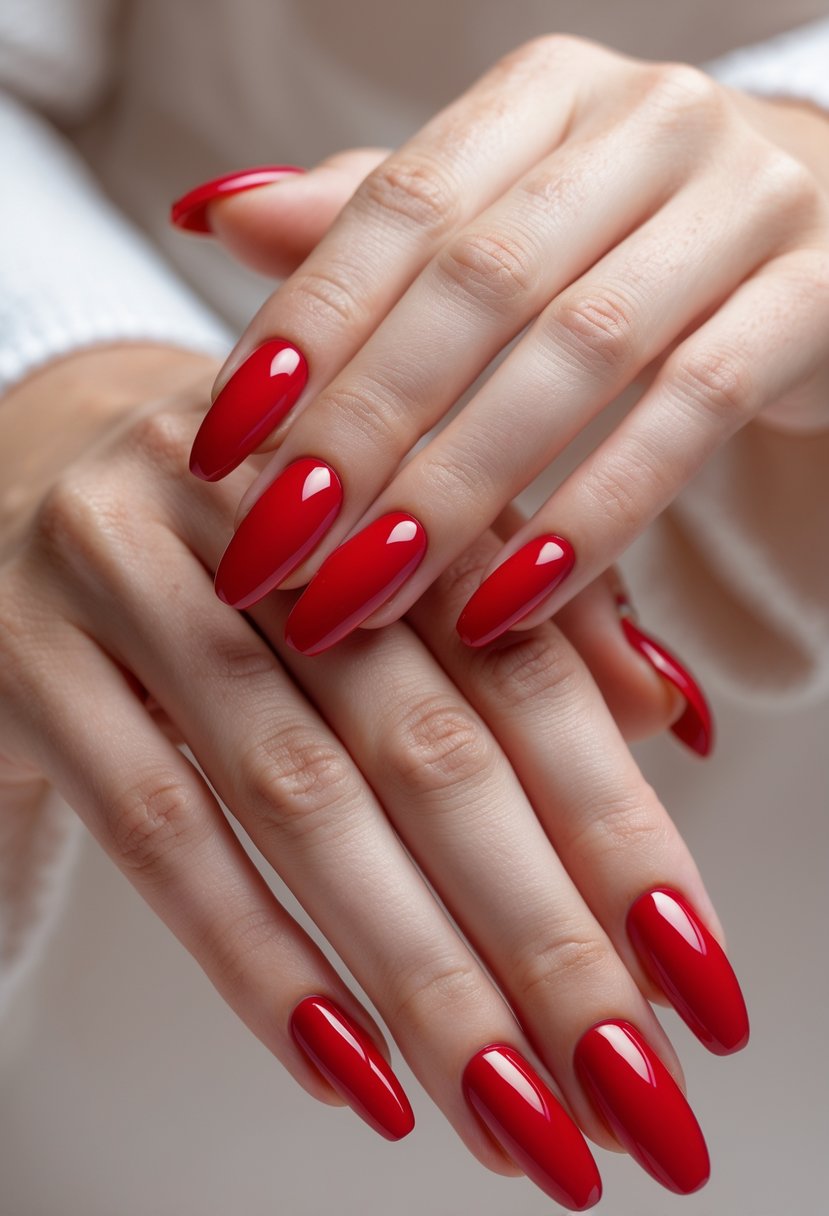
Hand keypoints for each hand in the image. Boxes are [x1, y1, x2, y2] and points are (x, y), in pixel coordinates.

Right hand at [0, 347, 743, 1203]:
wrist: (24, 475)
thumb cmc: (246, 535)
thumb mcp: (387, 554)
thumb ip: (522, 621)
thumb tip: (671, 721)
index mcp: (373, 461)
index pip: (524, 654)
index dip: (616, 818)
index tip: (692, 972)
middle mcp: (255, 504)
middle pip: (424, 738)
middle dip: (539, 930)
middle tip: (626, 1088)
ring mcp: (122, 572)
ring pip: (295, 796)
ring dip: (418, 973)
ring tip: (508, 1115)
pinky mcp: (24, 660)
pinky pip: (150, 826)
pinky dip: (255, 958)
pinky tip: (347, 1069)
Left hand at [174, 34, 828, 652]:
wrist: (827, 240)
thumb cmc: (630, 243)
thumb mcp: (501, 221)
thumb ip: (372, 227)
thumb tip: (213, 217)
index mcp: (548, 94)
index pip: (402, 205)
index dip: (305, 326)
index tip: (222, 445)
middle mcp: (648, 123)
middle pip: (477, 284)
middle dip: (365, 426)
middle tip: (275, 548)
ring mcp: (746, 202)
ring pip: (577, 352)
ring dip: (460, 487)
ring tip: (370, 590)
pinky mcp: (821, 296)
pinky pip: (690, 413)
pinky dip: (594, 515)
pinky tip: (510, 601)